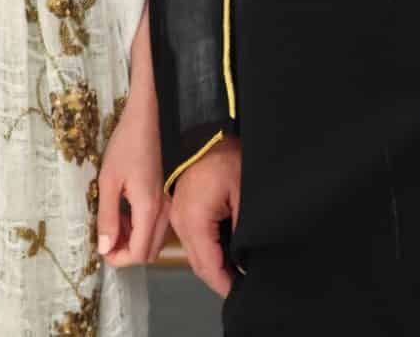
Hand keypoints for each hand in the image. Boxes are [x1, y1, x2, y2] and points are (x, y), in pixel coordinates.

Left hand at [97, 76, 167, 267]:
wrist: (149, 117)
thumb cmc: (126, 144)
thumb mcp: (108, 180)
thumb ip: (108, 216)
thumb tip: (105, 248)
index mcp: (150, 209)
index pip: (139, 254)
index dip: (118, 258)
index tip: (101, 249)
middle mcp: (165, 212)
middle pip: (149, 252)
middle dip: (126, 252)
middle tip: (105, 238)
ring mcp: (169, 204)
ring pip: (154, 239)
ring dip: (133, 240)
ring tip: (112, 223)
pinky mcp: (168, 196)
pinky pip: (156, 225)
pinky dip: (140, 227)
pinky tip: (124, 211)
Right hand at [170, 137, 240, 297]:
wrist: (204, 126)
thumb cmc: (225, 153)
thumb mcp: (242, 195)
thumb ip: (241, 233)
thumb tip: (245, 261)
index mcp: (191, 219)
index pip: (208, 266)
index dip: (226, 284)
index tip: (244, 293)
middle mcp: (178, 220)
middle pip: (198, 263)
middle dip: (220, 278)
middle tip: (244, 286)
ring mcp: (175, 212)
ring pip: (194, 252)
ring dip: (214, 264)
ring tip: (238, 272)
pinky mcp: (178, 206)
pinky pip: (192, 237)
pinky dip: (207, 249)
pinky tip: (226, 251)